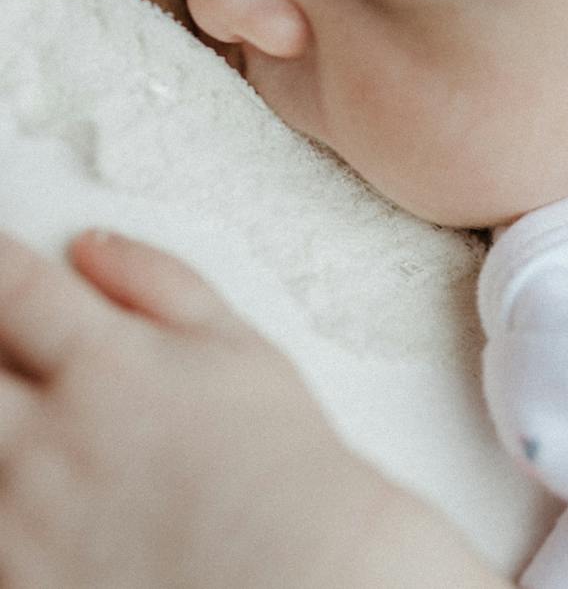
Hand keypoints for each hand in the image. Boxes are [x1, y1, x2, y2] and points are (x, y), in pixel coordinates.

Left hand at [0, 230, 505, 588]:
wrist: (302, 575)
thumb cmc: (282, 469)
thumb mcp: (243, 350)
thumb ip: (163, 284)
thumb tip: (95, 247)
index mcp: (106, 363)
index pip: (10, 283)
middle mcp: (45, 435)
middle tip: (13, 346)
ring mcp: (16, 513)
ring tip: (40, 426)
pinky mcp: (13, 574)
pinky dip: (4, 493)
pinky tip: (42, 487)